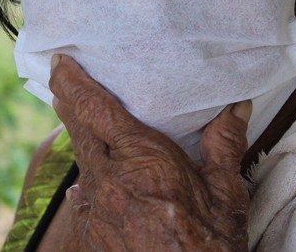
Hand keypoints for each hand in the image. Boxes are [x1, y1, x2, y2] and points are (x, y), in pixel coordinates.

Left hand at [49, 54, 250, 250]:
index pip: (94, 109)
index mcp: (141, 161)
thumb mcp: (227, 196)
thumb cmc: (209, 249)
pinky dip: (90, 182)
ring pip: (81, 164)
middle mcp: (109, 181)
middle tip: (63, 80)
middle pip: (77, 130)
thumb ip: (224, 145)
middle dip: (68, 102)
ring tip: (86, 125)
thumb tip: (235, 106)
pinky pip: (85, 198)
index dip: (72, 82)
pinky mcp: (93, 235)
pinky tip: (99, 182)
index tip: (60, 61)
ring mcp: (97, 211)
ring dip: (81, 142)